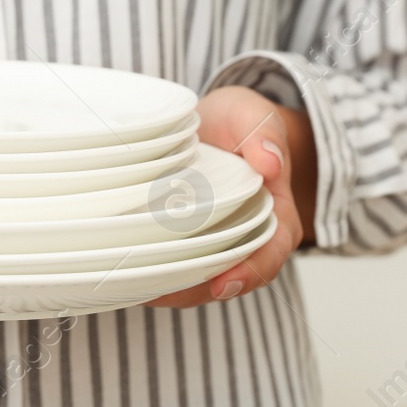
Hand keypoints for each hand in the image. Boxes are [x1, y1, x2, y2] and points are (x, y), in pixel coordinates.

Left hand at [146, 85, 315, 308]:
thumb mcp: (254, 115)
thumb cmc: (240, 121)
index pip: (269, 255)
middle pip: (227, 277)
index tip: (220, 284)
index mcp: (277, 217)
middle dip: (193, 290)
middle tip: (156, 291)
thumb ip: (265, 135)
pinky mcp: (190, 239)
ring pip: (198, 277)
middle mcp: (249, 238)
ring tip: (135, 284)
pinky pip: (177, 261)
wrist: (219, 122)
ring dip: (170, 285)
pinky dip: (157, 267)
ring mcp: (218, 242)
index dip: (247, 273)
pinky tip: (130, 268)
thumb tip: (270, 162)